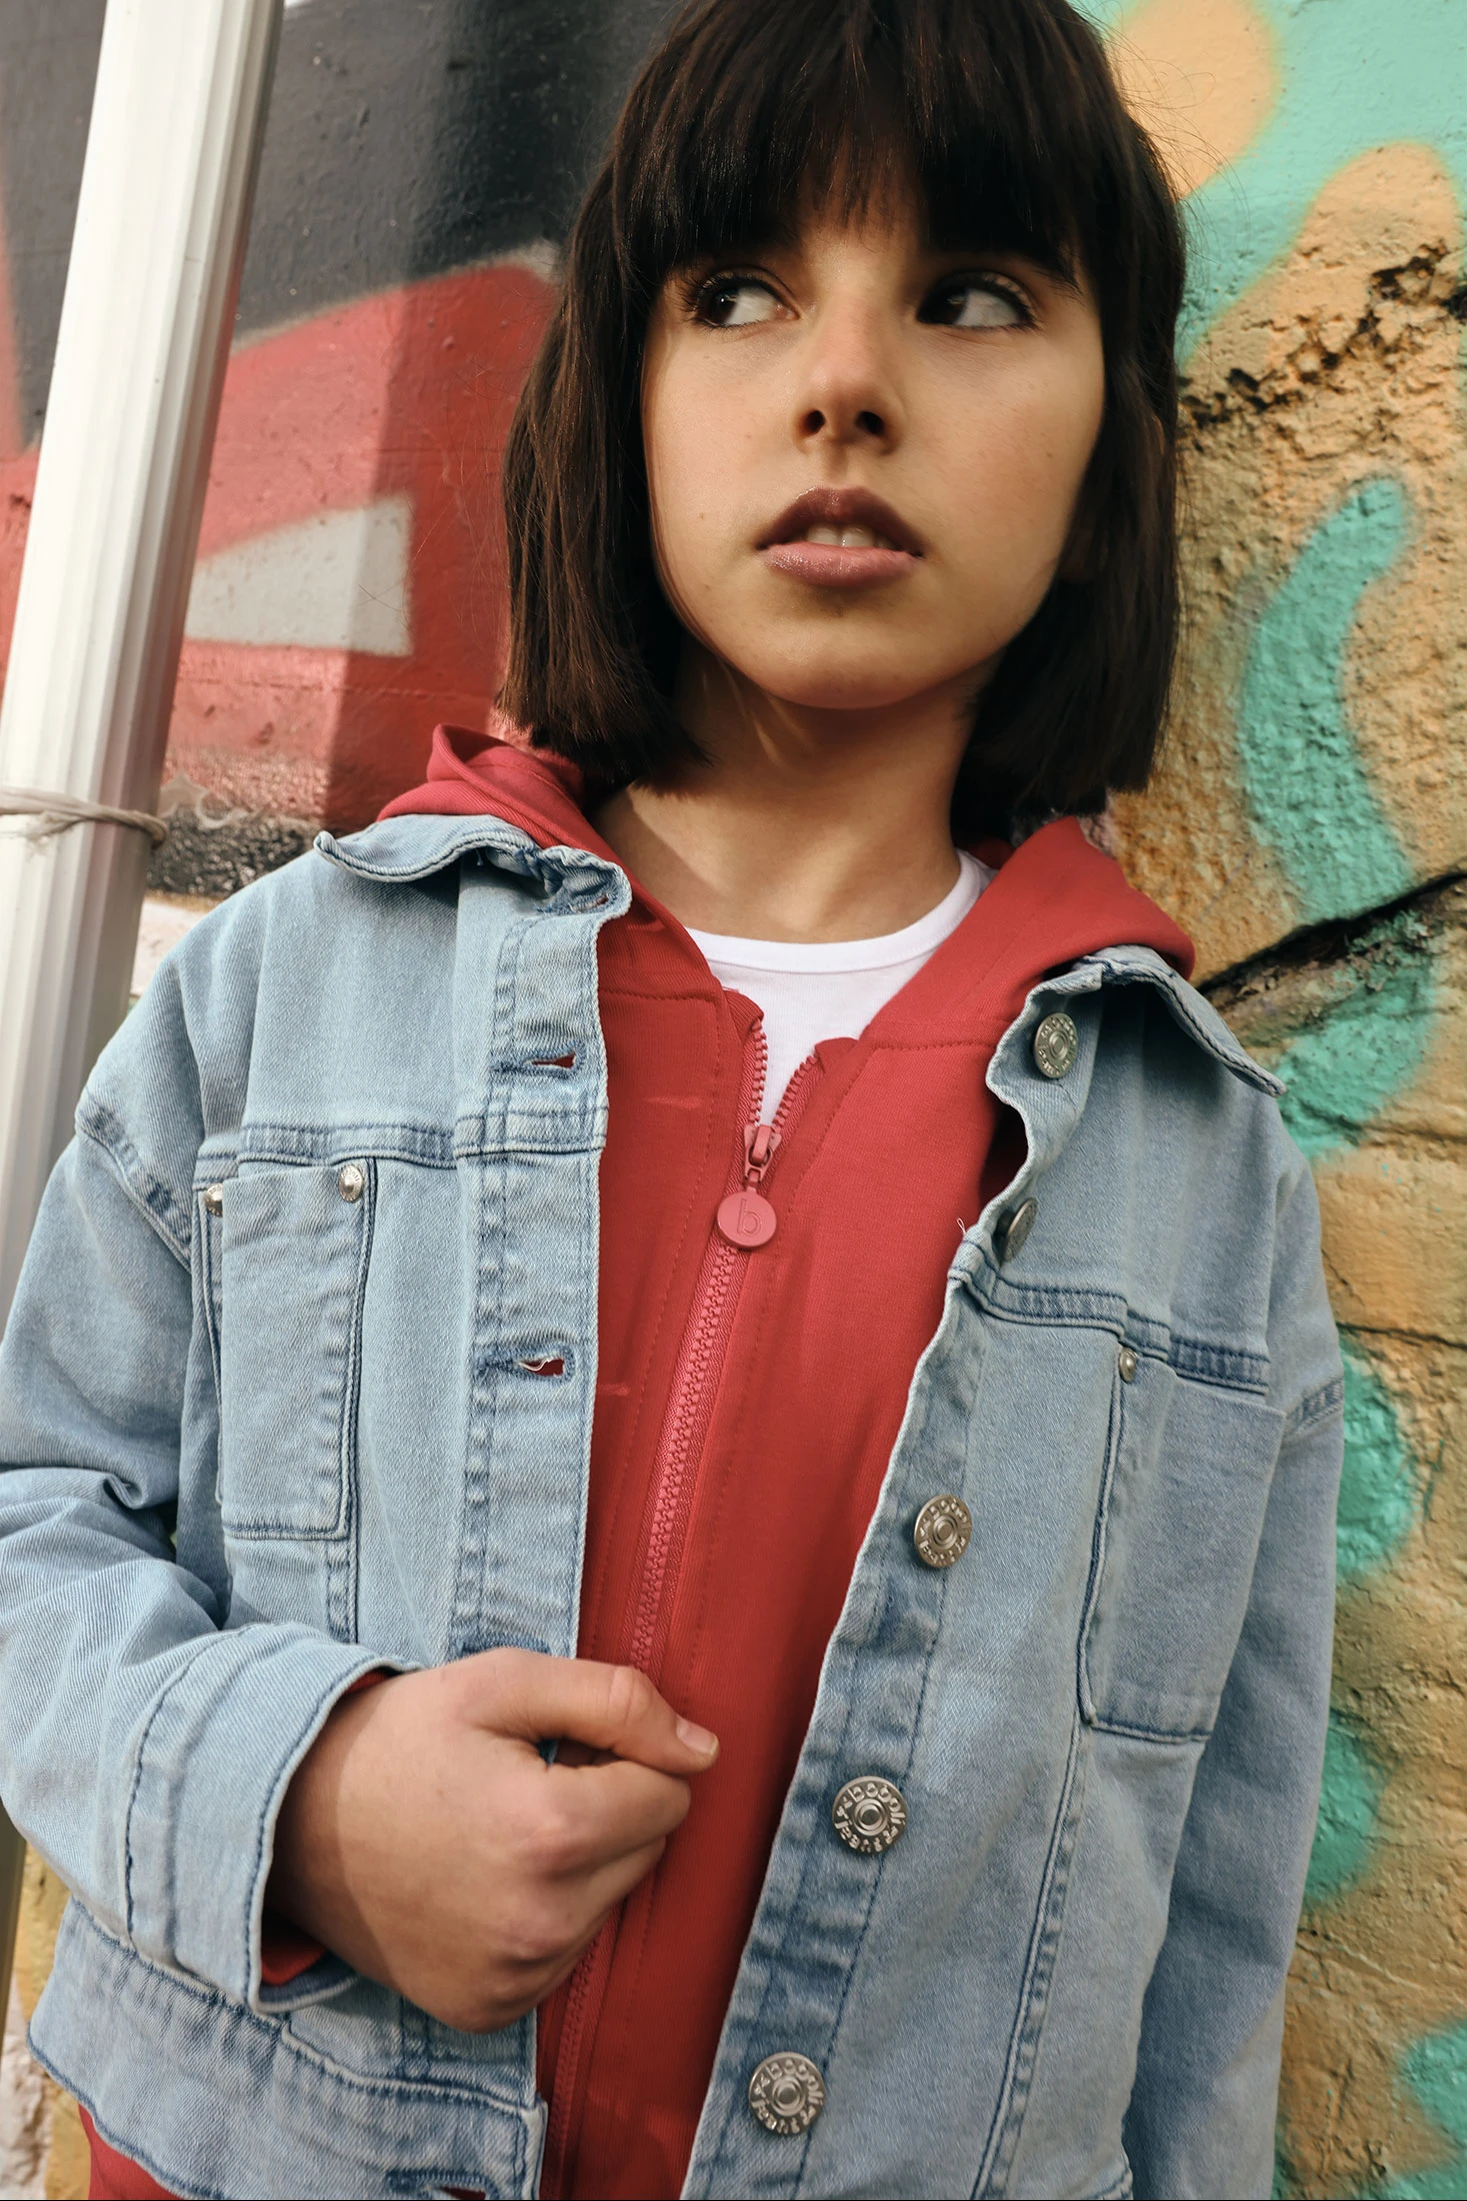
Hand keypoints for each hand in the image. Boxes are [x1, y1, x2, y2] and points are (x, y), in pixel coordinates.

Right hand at [267, 1649, 717, 2031]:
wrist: (289, 1823)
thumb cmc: (402, 1738)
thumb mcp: (504, 1683)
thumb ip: (618, 1701)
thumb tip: (705, 1751)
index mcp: (550, 1834)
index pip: (669, 1792)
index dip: (624, 1753)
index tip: (562, 1744)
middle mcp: (541, 1922)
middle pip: (647, 1851)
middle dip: (609, 1808)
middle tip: (525, 1780)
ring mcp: (514, 1977)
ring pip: (610, 1904)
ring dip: (579, 1864)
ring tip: (497, 1828)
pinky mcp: (489, 2009)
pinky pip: (565, 1952)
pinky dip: (544, 1913)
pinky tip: (483, 1879)